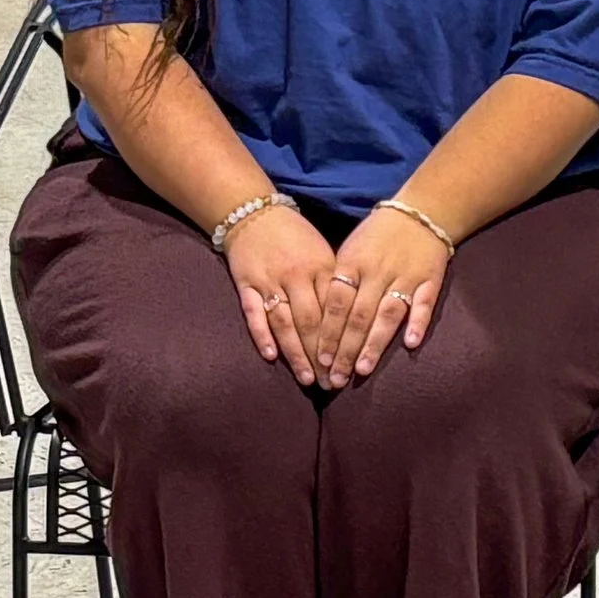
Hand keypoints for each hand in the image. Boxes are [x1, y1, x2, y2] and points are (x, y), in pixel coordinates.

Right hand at [223, 204, 337, 385]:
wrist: (255, 213)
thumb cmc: (296, 236)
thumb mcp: (323, 253)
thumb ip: (335, 285)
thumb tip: (352, 322)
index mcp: (321, 266)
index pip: (335, 310)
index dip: (343, 341)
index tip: (352, 368)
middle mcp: (296, 274)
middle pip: (311, 321)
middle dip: (322, 355)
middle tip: (331, 384)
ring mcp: (269, 280)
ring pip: (284, 322)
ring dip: (296, 353)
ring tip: (308, 379)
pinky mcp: (246, 284)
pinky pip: (254, 313)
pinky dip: (262, 335)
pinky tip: (271, 357)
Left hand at [317, 208, 450, 388]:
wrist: (419, 213)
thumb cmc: (376, 236)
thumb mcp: (349, 250)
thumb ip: (337, 283)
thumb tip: (317, 321)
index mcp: (352, 263)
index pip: (335, 303)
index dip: (327, 332)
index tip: (320, 360)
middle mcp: (377, 271)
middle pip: (359, 316)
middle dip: (345, 350)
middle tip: (335, 379)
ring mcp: (405, 276)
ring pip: (388, 314)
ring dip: (374, 343)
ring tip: (362, 369)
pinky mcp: (431, 280)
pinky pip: (424, 303)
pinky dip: (418, 322)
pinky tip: (411, 343)